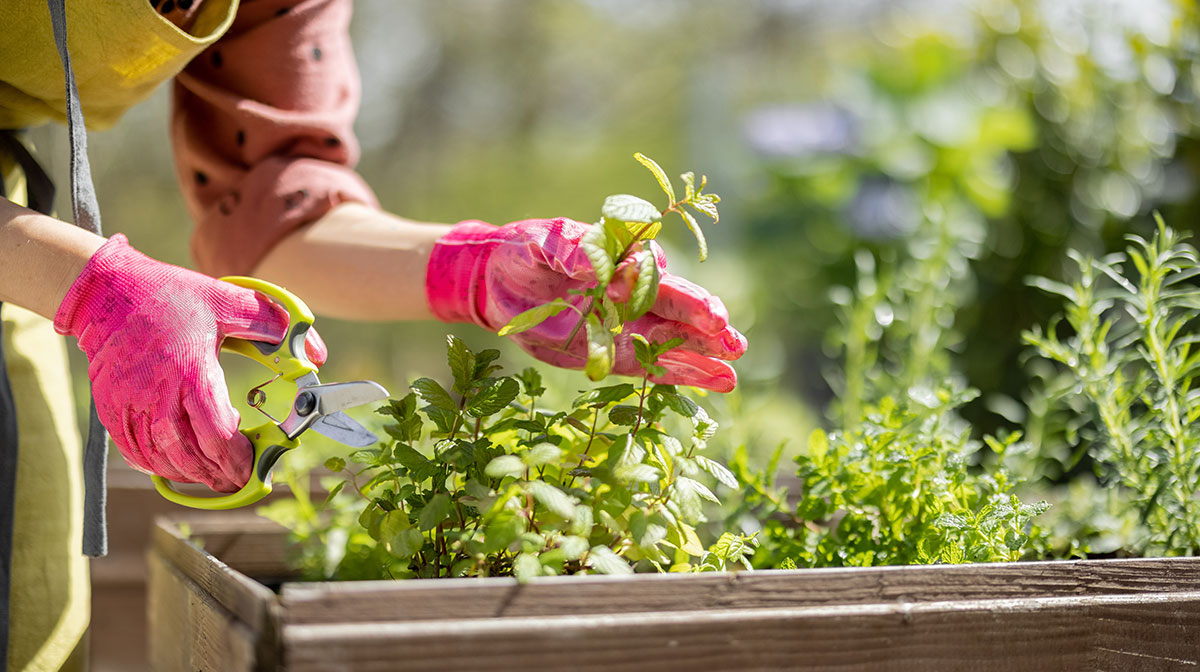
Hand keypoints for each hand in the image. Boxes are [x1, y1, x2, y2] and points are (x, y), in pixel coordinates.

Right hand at [54, 234, 326, 491]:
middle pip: (188, 455)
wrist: (107, 290)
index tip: (252, 469)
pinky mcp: (110, 407)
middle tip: (236, 482)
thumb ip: (273, 325)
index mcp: (191, 372)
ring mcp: (129, 404)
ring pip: (160, 458)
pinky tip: (174, 462)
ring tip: (211, 474)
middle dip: (216, 475)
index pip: (216, 434)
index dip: (236, 460)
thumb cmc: (170, 295)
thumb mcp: (228, 301)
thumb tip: (316, 353)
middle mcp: (157, 395)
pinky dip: (156, 463)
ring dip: (188, 473)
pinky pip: (133, 450)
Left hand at [425, 218, 745, 390]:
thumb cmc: (525, 250)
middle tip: (728, 334)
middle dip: (702, 319)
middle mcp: (634, 290)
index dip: (664, 288)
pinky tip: (720, 380)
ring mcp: (629, 323)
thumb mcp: (543, 241)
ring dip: (704, 351)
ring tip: (734, 362)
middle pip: (676, 304)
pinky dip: (685, 373)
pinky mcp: (618, 353)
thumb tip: (596, 264)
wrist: (499, 281)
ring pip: (674, 337)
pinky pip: (656, 365)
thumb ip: (570, 249)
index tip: (666, 302)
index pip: (653, 272)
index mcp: (623, 257)